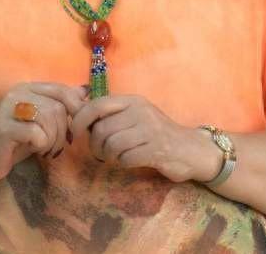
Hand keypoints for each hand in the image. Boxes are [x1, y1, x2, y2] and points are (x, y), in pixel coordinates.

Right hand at [0, 82, 87, 181]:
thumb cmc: (15, 140)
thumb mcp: (41, 121)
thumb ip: (59, 105)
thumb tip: (85, 91)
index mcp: (28, 88)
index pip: (62, 90)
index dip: (75, 110)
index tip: (73, 130)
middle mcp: (18, 93)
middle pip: (58, 107)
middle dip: (63, 131)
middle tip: (55, 146)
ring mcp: (8, 109)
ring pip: (49, 118)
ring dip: (53, 140)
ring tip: (45, 149)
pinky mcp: (4, 128)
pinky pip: (37, 134)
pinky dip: (41, 145)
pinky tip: (34, 149)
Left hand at [70, 95, 220, 182]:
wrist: (190, 149)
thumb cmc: (156, 133)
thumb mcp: (134, 116)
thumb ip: (110, 114)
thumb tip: (75, 112)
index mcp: (133, 101)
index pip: (97, 105)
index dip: (80, 119)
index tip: (74, 132)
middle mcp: (141, 111)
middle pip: (102, 129)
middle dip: (96, 145)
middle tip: (102, 152)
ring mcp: (150, 130)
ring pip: (112, 145)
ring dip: (109, 156)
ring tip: (118, 156)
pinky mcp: (156, 149)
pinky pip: (126, 159)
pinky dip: (124, 163)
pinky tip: (132, 160)